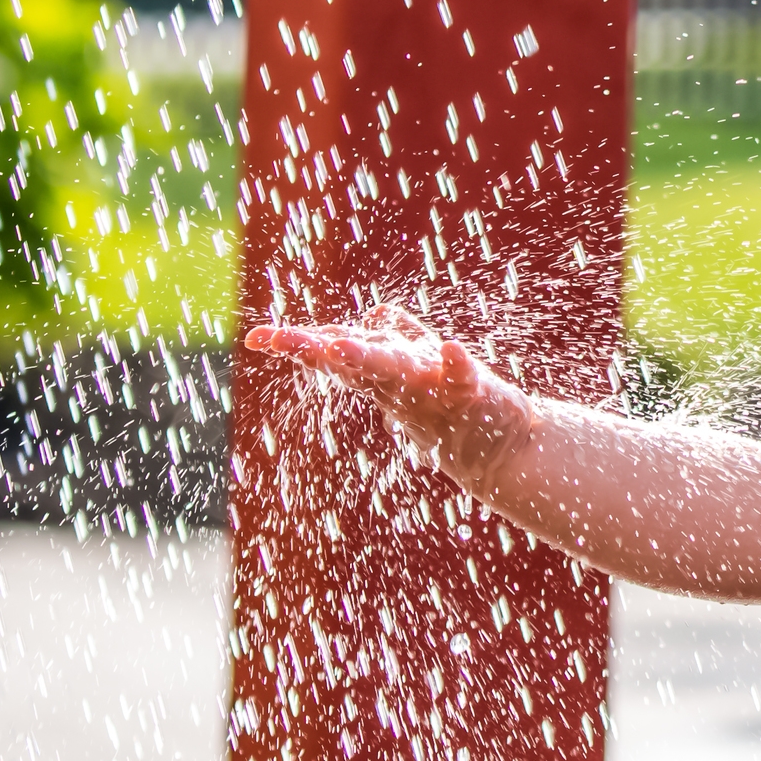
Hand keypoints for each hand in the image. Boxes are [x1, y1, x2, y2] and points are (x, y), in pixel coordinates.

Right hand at [244, 302, 534, 499]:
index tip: (256, 339)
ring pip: (396, 369)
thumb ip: (399, 340)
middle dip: (320, 350)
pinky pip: (462, 378)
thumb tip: (376, 314)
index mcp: (387, 369)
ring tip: (338, 348)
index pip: (337, 351)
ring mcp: (435, 387)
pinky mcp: (472, 394)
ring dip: (369, 359)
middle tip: (282, 342)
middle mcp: (403, 379)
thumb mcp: (424, 368)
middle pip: (356, 361)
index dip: (299, 345)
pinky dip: (456, 365)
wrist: (504, 446)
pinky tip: (453, 348)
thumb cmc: (459, 406)